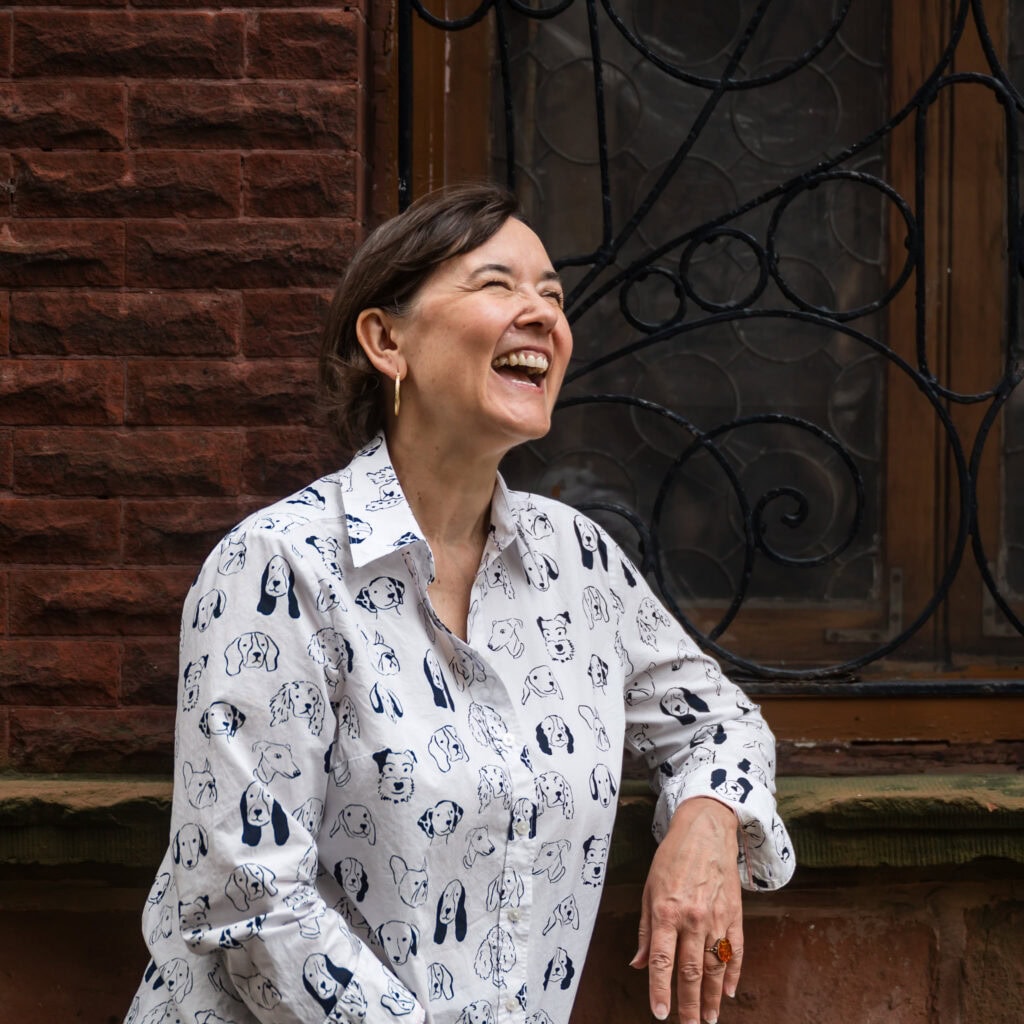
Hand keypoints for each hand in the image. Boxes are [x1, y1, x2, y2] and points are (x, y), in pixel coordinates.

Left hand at [631, 797, 742, 1023]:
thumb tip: (638, 964)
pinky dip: (733, 973)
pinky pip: (735, 950)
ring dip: (713, 997)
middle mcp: (692, 918)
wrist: (705, 830)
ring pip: (715, 967)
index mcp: (666, 912)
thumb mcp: (649, 889)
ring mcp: (716, 917)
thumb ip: (645, 930)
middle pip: (691, 971)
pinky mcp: (734, 914)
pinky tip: (728, 992)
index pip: (662, 961)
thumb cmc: (671, 858)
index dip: (659, 990)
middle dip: (689, 1005)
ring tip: (709, 1019)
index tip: (659, 1014)